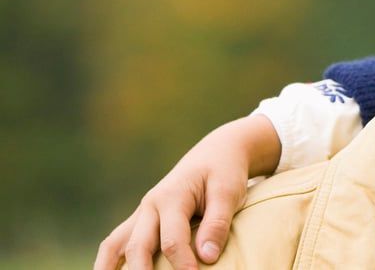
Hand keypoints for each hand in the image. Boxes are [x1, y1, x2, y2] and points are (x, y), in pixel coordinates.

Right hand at [94, 115, 280, 269]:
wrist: (216, 152)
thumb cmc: (225, 172)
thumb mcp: (228, 192)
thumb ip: (218, 223)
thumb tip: (207, 257)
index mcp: (171, 196)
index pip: (172, 239)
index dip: (182, 263)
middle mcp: (150, 205)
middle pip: (137, 246)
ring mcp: (142, 213)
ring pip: (115, 244)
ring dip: (110, 268)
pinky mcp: (142, 219)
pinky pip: (117, 242)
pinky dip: (109, 260)